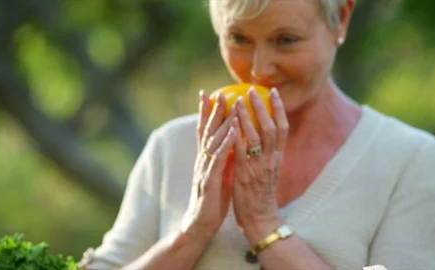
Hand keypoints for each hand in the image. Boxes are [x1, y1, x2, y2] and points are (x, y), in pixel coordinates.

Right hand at [181, 91, 237, 238]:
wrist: (200, 224)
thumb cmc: (212, 200)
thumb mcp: (219, 174)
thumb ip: (223, 157)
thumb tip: (233, 142)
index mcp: (205, 159)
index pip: (204, 131)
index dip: (206, 112)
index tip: (209, 94)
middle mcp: (202, 160)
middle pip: (206, 131)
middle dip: (213, 111)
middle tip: (219, 92)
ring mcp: (204, 169)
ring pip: (212, 141)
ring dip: (221, 122)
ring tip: (229, 104)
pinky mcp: (209, 180)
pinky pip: (218, 158)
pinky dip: (226, 143)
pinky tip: (234, 131)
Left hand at [231, 87, 288, 235]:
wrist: (260, 218)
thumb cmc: (262, 193)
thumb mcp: (270, 170)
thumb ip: (268, 152)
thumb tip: (265, 135)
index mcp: (278, 157)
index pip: (283, 128)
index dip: (279, 109)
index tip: (272, 92)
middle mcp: (271, 159)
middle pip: (271, 128)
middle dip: (262, 107)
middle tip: (252, 90)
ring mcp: (259, 166)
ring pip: (256, 137)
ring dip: (247, 117)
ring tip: (238, 101)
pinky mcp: (245, 174)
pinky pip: (241, 152)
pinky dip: (237, 136)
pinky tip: (229, 123)